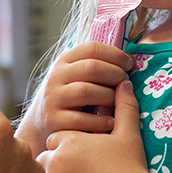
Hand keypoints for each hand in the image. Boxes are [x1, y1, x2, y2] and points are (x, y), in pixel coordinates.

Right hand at [16, 42, 132, 157]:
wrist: (41, 124)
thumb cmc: (70, 97)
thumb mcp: (76, 75)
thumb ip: (96, 66)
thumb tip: (130, 61)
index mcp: (64, 60)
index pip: (92, 48)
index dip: (115, 55)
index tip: (130, 64)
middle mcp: (56, 76)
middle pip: (92, 68)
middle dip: (116, 75)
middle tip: (126, 84)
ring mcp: (53, 98)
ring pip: (86, 91)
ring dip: (109, 97)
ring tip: (119, 103)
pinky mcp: (53, 120)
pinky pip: (80, 119)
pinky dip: (100, 121)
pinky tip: (111, 122)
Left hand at [35, 80, 150, 172]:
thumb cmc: (130, 168)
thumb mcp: (128, 134)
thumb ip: (124, 106)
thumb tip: (124, 82)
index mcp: (69, 139)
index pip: (56, 139)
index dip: (67, 148)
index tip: (81, 157)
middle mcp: (55, 158)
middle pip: (45, 159)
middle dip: (56, 166)